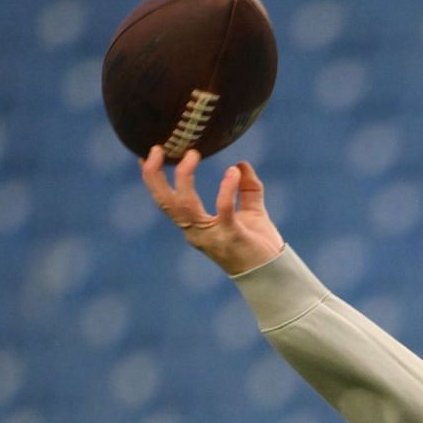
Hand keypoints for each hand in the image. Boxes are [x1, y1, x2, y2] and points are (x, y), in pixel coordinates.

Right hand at [140, 146, 284, 275]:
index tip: (147, 155)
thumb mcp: (252, 213)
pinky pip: (223, 208)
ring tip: (192, 154)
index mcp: (195, 227)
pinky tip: (233, 172)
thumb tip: (241, 164)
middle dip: (154, 176)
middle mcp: (196, 233)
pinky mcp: (232, 236)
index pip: (165, 202)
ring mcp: (212, 236)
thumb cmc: (260, 246)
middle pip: (164, 203)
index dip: (153, 180)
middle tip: (157, 149)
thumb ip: (246, 189)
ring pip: (184, 205)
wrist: (276, 273)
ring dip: (184, 177)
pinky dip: (226, 188)